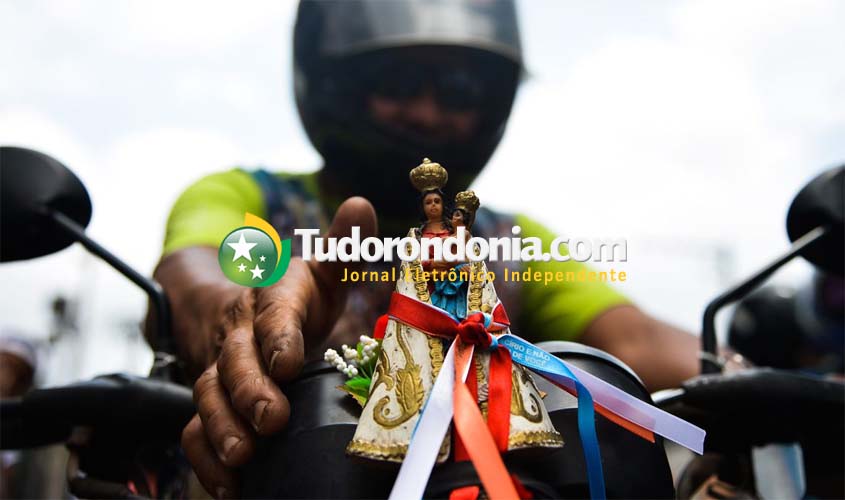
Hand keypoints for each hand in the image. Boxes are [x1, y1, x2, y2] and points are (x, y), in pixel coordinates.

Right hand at [172, 197, 376, 497]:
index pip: (272, 313)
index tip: (289, 360)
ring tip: (244, 457)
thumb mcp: (315, 272)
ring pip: (208, 397)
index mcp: (270, 300)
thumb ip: (341, 248)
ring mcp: (218, 371)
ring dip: (223, 428)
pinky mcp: (211, 403)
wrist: (227, 310)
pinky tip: (229, 484)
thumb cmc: (288, 297)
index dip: (278, 336)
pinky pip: (195, 430)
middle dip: (250, 390)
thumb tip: (360, 205)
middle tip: (270, 419)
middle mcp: (237, 335)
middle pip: (234, 361)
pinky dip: (206, 458)